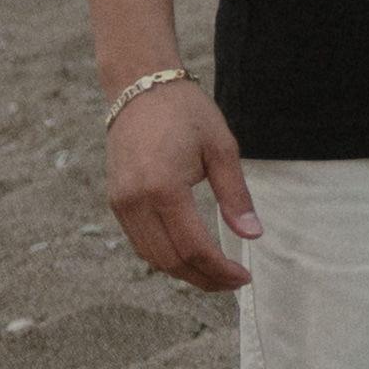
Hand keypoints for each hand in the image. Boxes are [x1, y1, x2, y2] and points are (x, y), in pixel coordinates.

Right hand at [104, 79, 257, 292]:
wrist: (140, 86)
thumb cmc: (186, 112)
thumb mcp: (221, 147)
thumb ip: (236, 195)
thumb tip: (253, 235)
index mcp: (164, 188)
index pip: (194, 247)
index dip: (220, 270)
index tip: (244, 277)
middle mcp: (136, 201)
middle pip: (170, 261)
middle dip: (204, 278)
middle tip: (232, 282)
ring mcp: (121, 203)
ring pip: (152, 257)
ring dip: (183, 272)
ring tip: (214, 274)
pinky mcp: (115, 201)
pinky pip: (140, 242)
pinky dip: (164, 256)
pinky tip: (188, 255)